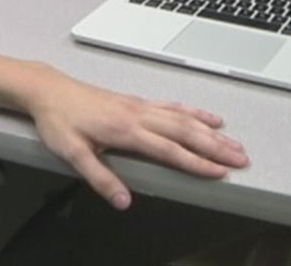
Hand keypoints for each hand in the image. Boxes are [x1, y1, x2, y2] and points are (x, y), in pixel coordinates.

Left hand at [24, 67, 249, 209]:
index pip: (170, 150)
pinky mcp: (137, 102)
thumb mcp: (72, 154)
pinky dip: (194, 113)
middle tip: (241, 158)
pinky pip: (173, 107)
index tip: (219, 172)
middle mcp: (139, 115)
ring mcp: (140, 107)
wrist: (49, 91)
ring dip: (211, 131)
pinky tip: (208, 118)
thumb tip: (123, 201)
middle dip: (216, 147)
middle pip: (186, 132)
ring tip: (234, 143)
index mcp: (126, 130)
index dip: (197, 163)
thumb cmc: (60, 121)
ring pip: (184, 118)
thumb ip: (100, 178)